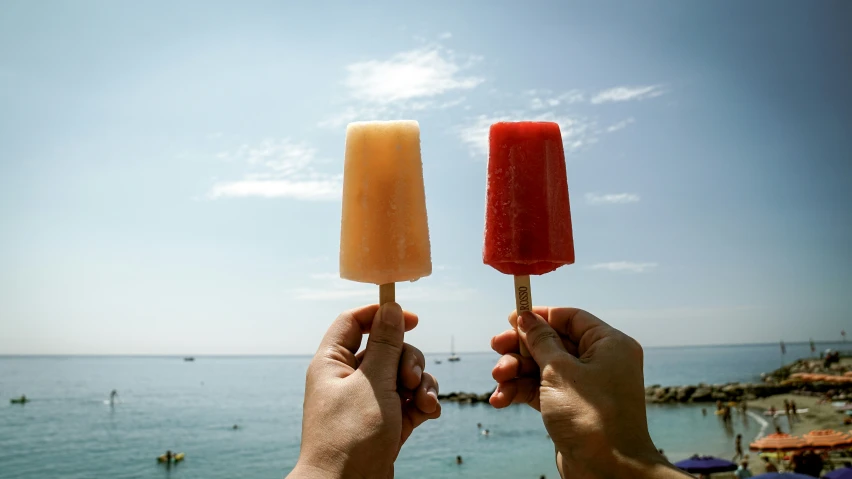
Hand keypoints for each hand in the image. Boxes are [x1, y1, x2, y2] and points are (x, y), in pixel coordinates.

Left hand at [289, 303, 440, 478]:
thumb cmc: (351, 436)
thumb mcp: (373, 383)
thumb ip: (386, 344)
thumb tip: (391, 307)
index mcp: (332, 363)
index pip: (354, 322)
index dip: (383, 315)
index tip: (413, 320)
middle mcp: (349, 378)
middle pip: (389, 348)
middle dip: (409, 360)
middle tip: (408, 379)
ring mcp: (369, 400)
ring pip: (403, 374)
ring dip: (421, 383)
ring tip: (423, 403)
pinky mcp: (387, 420)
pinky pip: (410, 399)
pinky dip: (422, 403)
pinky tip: (428, 414)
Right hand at [490, 308, 688, 477]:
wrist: (607, 471)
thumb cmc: (590, 417)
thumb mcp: (559, 371)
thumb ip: (539, 341)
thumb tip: (526, 318)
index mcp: (608, 344)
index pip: (571, 318)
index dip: (540, 316)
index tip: (512, 317)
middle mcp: (600, 362)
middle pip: (552, 343)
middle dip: (521, 348)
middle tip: (495, 347)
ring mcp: (585, 387)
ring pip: (542, 368)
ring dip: (516, 372)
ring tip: (498, 380)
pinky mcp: (571, 408)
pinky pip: (541, 390)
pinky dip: (520, 392)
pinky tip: (500, 400)